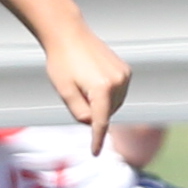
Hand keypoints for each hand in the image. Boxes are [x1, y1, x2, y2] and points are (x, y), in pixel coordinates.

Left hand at [40, 25, 132, 152]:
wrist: (69, 34)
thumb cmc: (62, 63)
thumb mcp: (65, 91)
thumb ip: (79, 112)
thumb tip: (93, 123)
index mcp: (102, 88)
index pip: (100, 122)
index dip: (96, 139)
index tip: (95, 153)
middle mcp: (118, 82)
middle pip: (106, 113)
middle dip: (93, 112)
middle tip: (75, 92)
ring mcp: (124, 75)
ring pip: (113, 104)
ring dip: (100, 104)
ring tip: (83, 83)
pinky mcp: (125, 70)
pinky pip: (118, 93)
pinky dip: (107, 95)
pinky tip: (93, 80)